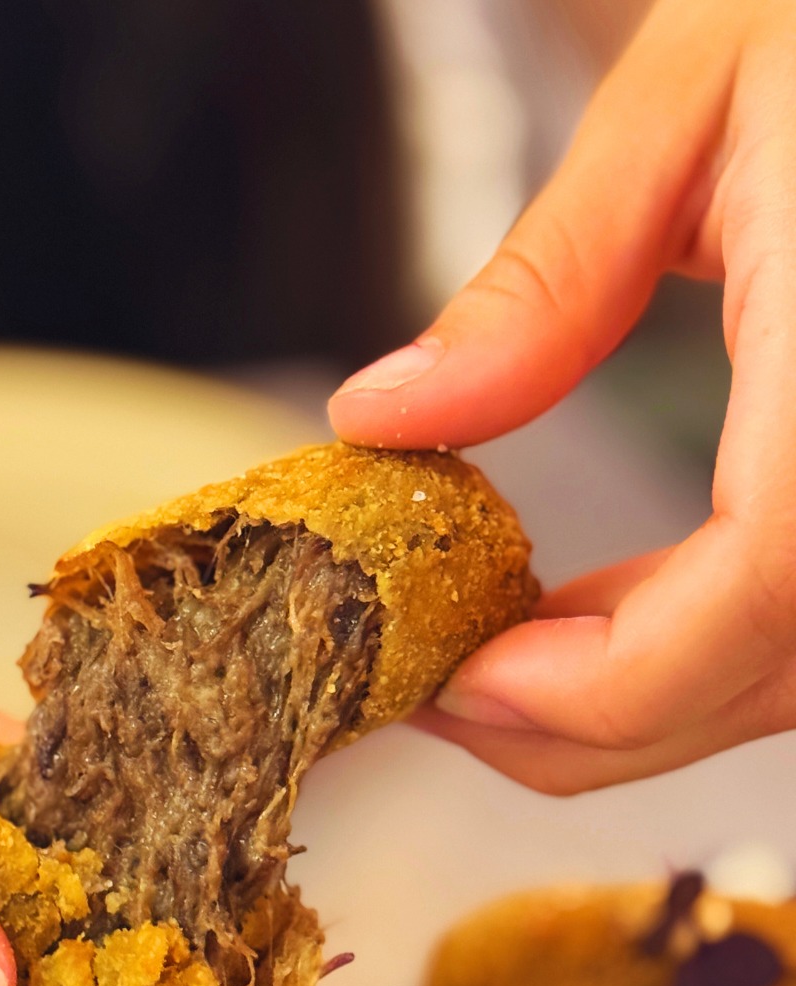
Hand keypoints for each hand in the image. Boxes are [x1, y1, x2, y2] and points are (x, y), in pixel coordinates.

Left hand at [329, 0, 795, 794]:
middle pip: (770, 669)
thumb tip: (388, 416)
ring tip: (488, 657)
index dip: (609, 675)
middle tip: (438, 690)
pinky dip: (679, 648)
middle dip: (589, 721)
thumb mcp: (691, 107)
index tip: (460, 684)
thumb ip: (543, 288)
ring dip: (625, 699)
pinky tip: (586, 619)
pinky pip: (790, 617)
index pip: (770, 574)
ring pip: (781, 672)